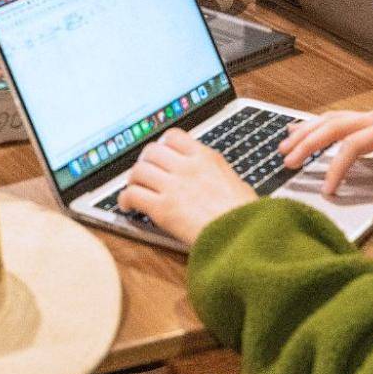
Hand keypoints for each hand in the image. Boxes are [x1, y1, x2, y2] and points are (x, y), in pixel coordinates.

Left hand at [116, 130, 257, 247]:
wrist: (245, 237)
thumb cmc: (247, 217)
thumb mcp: (236, 183)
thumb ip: (216, 174)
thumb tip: (211, 178)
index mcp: (206, 158)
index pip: (174, 137)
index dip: (162, 145)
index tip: (159, 154)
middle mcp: (187, 167)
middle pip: (151, 151)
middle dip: (144, 162)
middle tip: (144, 174)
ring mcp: (174, 186)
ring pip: (139, 170)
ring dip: (133, 179)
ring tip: (134, 189)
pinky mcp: (163, 208)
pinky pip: (133, 194)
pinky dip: (125, 199)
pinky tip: (128, 206)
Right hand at [280, 108, 372, 224]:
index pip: (355, 144)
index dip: (337, 166)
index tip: (327, 191)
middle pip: (335, 125)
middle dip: (309, 142)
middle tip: (289, 162)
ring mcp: (370, 115)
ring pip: (330, 118)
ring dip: (306, 132)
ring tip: (284, 149)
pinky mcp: (366, 119)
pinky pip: (334, 118)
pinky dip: (313, 125)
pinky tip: (293, 130)